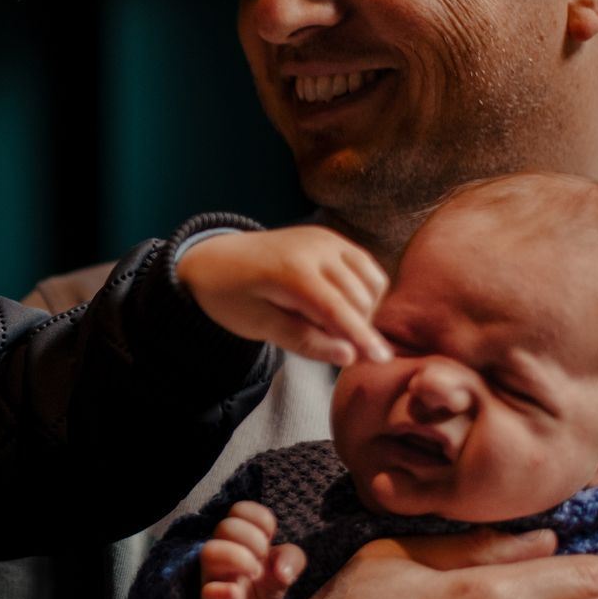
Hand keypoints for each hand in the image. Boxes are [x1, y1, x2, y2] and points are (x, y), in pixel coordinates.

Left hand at [175, 225, 390, 366]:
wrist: (215, 260)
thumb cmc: (232, 298)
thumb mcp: (258, 325)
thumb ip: (304, 340)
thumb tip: (349, 356)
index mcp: (291, 271)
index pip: (338, 309)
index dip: (362, 336)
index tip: (382, 361)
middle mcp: (314, 247)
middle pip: (358, 298)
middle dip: (357, 328)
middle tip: (331, 346)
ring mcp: (325, 238)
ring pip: (370, 281)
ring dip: (364, 310)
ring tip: (329, 326)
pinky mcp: (331, 238)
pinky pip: (366, 266)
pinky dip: (365, 290)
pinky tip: (341, 307)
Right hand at [200, 501, 305, 598]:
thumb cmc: (262, 592)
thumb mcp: (285, 573)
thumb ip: (292, 560)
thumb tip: (282, 569)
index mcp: (241, 540)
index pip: (240, 510)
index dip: (258, 517)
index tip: (269, 537)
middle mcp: (222, 553)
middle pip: (225, 526)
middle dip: (251, 539)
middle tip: (262, 560)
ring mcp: (213, 577)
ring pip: (210, 552)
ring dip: (236, 557)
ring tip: (253, 574)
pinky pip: (209, 592)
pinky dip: (222, 590)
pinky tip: (235, 593)